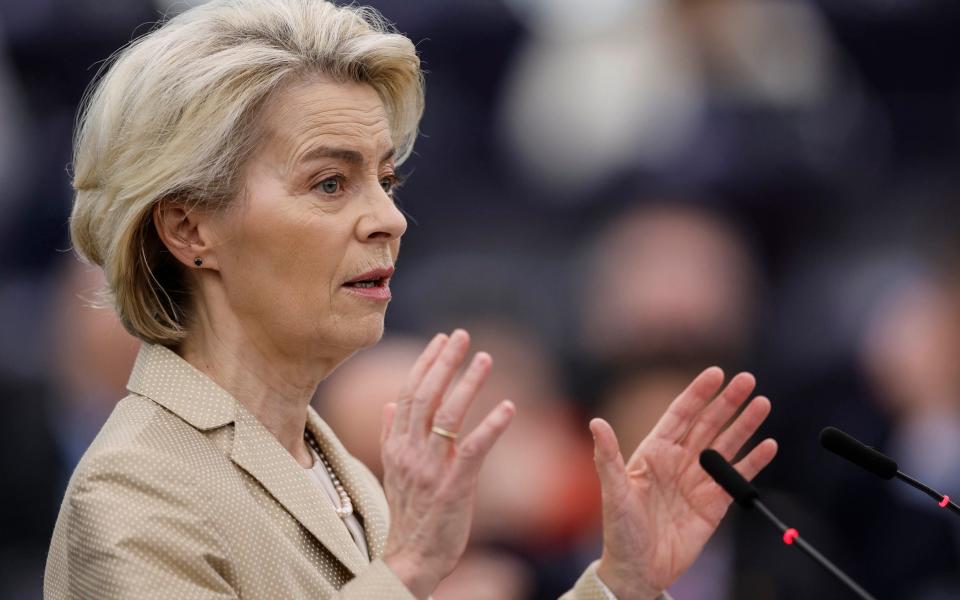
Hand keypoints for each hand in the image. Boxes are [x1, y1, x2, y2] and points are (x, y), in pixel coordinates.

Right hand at [380, 330, 514, 598]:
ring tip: (485, 358)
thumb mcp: (392, 472)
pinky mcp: (453, 487)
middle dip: (444, 362)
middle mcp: (410, 452)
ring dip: (467, 383)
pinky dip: (491, 426)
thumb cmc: (408, 515)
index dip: (426, 363)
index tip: (442, 339)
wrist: (410, 559)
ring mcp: (430, 469)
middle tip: (462, 335)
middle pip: (425, 396)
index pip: (409, 393)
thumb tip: (388, 404)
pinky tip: (509, 407)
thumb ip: (390, 435)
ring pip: (448, 415)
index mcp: (396, 445)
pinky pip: (474, 450)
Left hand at [592, 367, 777, 599]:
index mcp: (654, 452)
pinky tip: (768, 445)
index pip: (680, 415)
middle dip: (728, 402)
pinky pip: (737, 477)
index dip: (697, 394)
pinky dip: (753, 461)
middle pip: (708, 424)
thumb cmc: (620, 530)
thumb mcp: (614, 492)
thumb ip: (608, 457)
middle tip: (748, 380)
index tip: (716, 373)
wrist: (639, 570)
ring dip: (745, 425)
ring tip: (762, 404)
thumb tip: (596, 424)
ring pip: (726, 445)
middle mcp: (678, 461)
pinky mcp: (714, 504)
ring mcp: (698, 481)